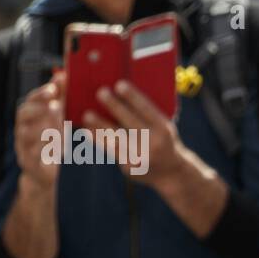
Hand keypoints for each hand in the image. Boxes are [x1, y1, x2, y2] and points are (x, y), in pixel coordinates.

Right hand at [13, 70, 66, 191]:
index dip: (40, 93)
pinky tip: (56, 149)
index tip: (54, 89)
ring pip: (25, 135)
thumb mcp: (59, 119)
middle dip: (38, 108)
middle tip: (54, 105)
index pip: (31, 99)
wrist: (46, 172)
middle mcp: (22, 128)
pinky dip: (43, 151)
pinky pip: (32, 156)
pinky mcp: (28, 163)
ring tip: (57, 127)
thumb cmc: (53, 140)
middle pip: (23, 114)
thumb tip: (64, 74)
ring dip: (41, 129)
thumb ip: (61, 97)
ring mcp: (23, 146)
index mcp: (30, 115)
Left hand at [83, 80, 194, 194]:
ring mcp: (141, 157)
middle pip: (131, 122)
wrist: (170, 172)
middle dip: (115, 107)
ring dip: (100, 126)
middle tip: (101, 92)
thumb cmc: (163, 141)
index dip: (133, 97)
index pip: (148, 110)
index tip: (120, 84)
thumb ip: (148, 114)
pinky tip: (88, 131)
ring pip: (117, 138)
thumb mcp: (164, 127)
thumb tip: (121, 95)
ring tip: (87, 115)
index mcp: (164, 129)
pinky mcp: (130, 167)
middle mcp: (154, 143)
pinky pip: (111, 151)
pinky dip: (99, 140)